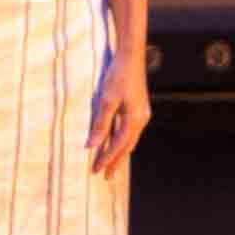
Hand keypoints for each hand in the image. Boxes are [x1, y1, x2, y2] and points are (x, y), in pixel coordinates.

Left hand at [86, 47, 150, 174]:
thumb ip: (100, 125)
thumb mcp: (106, 101)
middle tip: (105, 177)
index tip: (95, 171)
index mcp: (134, 120)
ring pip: (130, 140)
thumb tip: (92, 146)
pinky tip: (117, 143)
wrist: (131, 57)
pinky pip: (131, 131)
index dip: (106, 159)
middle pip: (127, 147)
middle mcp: (141, 120)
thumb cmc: (117, 76)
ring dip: (120, 152)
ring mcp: (142, 114)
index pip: (118, 146)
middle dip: (115, 161)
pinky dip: (123, 141)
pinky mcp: (139, 108)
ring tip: (111, 165)